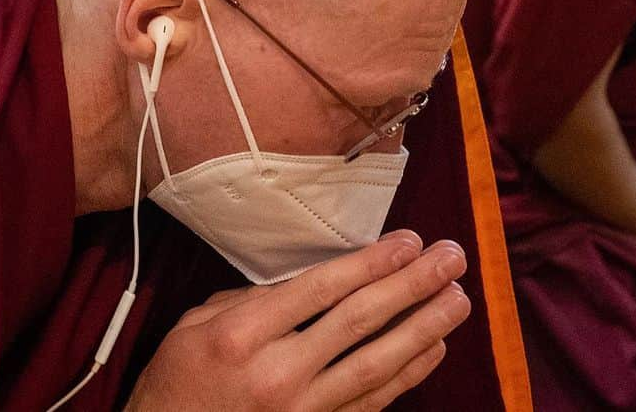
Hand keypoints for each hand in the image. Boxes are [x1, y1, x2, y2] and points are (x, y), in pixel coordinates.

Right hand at [126, 233, 469, 411]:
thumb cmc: (177, 380)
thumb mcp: (197, 324)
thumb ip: (251, 299)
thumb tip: (306, 280)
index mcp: (244, 334)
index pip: (323, 289)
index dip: (371, 263)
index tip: (408, 240)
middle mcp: (279, 373)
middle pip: (360, 322)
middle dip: (411, 285)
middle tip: (450, 257)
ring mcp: (301, 411)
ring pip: (376, 364)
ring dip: (424, 328)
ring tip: (457, 299)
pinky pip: (372, 402)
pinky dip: (408, 375)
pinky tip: (433, 349)